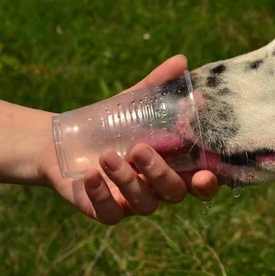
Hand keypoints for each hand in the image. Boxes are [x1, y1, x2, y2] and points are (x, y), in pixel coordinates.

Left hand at [39, 55, 218, 224]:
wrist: (66, 142)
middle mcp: (159, 188)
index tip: (205, 174)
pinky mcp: (105, 211)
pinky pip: (109, 214)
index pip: (201, 182)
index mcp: (174, 165)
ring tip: (106, 154)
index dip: (208, 183)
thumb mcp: (134, 103)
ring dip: (127, 179)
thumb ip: (158, 86)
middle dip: (160, 173)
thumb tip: (181, 61)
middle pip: (174, 192)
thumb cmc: (112, 125)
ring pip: (144, 203)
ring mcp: (133, 203)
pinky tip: (89, 175)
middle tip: (139, 149)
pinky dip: (101, 195)